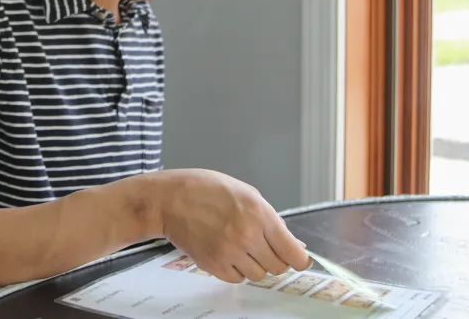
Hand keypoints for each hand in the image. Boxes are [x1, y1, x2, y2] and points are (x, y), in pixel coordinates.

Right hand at [151, 169, 310, 283]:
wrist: (168, 200)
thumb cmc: (204, 189)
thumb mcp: (245, 192)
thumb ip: (271, 218)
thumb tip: (292, 242)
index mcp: (259, 213)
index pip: (293, 252)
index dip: (300, 259)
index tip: (299, 259)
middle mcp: (247, 235)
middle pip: (278, 267)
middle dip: (275, 259)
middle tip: (263, 247)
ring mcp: (230, 252)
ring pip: (258, 275)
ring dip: (254, 265)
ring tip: (240, 247)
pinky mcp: (213, 265)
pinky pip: (237, 279)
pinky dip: (236, 270)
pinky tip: (227, 253)